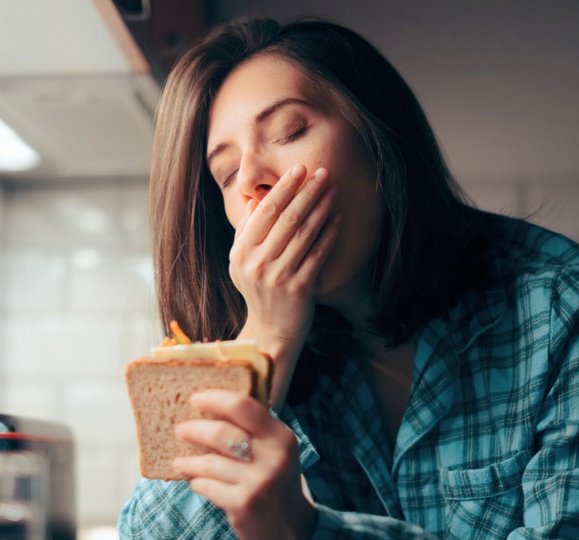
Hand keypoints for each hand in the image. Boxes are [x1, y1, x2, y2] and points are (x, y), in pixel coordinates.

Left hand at [172, 389, 317, 539]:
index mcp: (281, 437)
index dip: (215, 399)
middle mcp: (274, 457)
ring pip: (209, 462)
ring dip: (189, 462)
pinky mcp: (244, 504)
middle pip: (222, 432)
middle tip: (180, 430)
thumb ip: (253, 431)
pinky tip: (196, 483)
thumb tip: (210, 408)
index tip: (195, 398)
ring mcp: (259, 482)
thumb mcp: (275, 454)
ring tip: (179, 463)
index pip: (244, 406)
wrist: (292, 533)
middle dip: (194, 430)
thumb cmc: (276, 485)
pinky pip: (207, 486)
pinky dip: (197, 483)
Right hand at [230, 165, 340, 402]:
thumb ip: (246, 231)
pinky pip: (318, 254)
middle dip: (306, 191)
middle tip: (322, 172)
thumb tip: (255, 199)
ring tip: (332, 190)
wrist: (271, 330)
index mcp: (241, 252)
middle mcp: (257, 263)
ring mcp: (279, 276)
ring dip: (321, 207)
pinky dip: (328, 233)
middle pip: (286, 218)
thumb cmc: (259, 290)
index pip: (264, 212)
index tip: (299, 169)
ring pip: (304, 233)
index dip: (283, 188)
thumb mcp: (243, 262)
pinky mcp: (299, 288)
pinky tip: (337, 218)